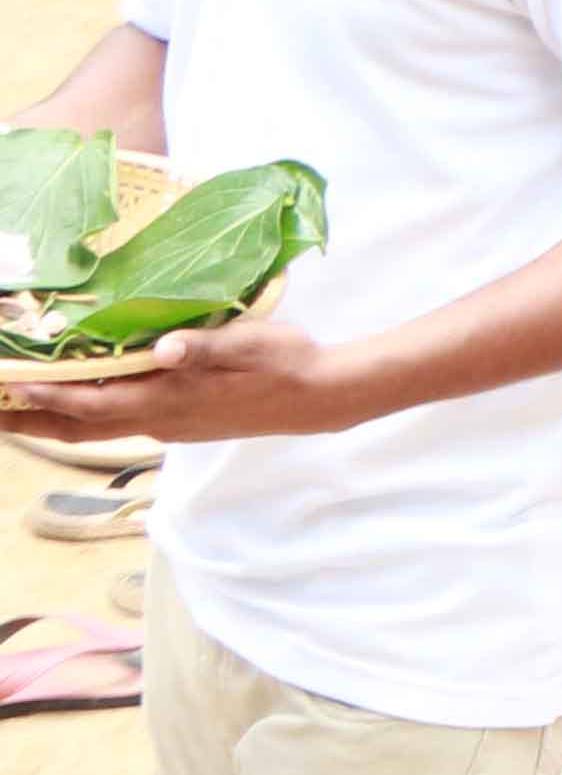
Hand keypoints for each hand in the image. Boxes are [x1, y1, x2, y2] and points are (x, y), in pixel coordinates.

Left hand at [0, 312, 360, 442]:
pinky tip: (79, 399)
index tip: (6, 383)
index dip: (43, 397)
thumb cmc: (285, 362)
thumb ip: (204, 347)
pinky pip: (114, 424)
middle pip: (76, 428)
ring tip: (15, 409)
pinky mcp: (177, 423)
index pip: (88, 402)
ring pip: (92, 430)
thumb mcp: (250, 345)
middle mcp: (157, 419)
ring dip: (49, 421)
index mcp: (167, 398)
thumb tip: (162, 348)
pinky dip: (82, 415)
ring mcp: (166, 426)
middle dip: (28, 423)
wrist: (317, 397)